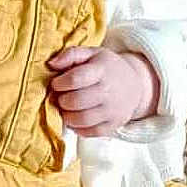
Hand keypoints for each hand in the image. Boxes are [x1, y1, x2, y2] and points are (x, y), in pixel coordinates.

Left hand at [45, 46, 159, 136]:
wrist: (135, 84)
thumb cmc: (106, 68)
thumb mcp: (91, 54)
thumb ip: (70, 54)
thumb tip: (51, 64)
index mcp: (102, 70)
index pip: (76, 78)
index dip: (60, 83)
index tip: (56, 84)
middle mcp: (110, 91)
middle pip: (76, 101)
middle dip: (62, 100)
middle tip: (62, 97)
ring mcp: (113, 110)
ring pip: (81, 119)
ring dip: (67, 116)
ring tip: (67, 108)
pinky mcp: (114, 125)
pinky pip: (89, 133)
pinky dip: (77, 128)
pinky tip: (76, 117)